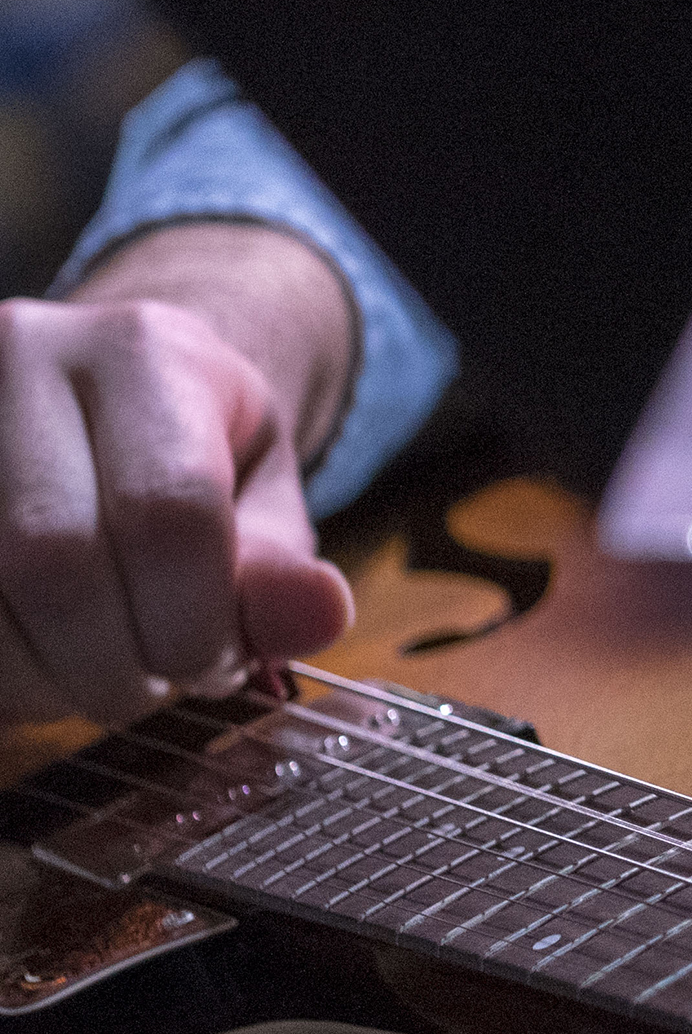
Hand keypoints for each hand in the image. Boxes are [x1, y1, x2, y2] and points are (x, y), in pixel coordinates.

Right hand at [0, 221, 357, 725]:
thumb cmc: (188, 451)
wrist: (95, 394)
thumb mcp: (258, 495)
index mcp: (144, 351)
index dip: (193, 623)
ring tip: (85, 674)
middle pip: (54, 560)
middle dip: (112, 663)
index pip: (168, 511)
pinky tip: (30, 661)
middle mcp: (23, 355)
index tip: (210, 665)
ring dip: (39, 678)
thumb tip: (319, 614)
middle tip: (145, 683)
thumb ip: (280, 566)